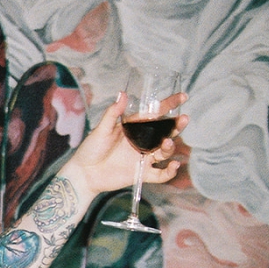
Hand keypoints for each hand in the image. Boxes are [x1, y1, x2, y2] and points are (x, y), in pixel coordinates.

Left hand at [68, 92, 187, 197]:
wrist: (85, 173)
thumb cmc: (91, 148)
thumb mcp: (101, 129)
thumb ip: (113, 113)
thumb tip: (122, 93)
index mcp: (134, 127)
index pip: (155, 114)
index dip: (169, 105)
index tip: (183, 97)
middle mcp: (141, 141)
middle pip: (164, 133)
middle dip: (176, 126)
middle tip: (183, 119)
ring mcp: (143, 157)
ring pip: (164, 151)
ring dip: (169, 147)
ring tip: (167, 142)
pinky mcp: (142, 173)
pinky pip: (160, 174)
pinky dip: (169, 171)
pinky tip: (174, 165)